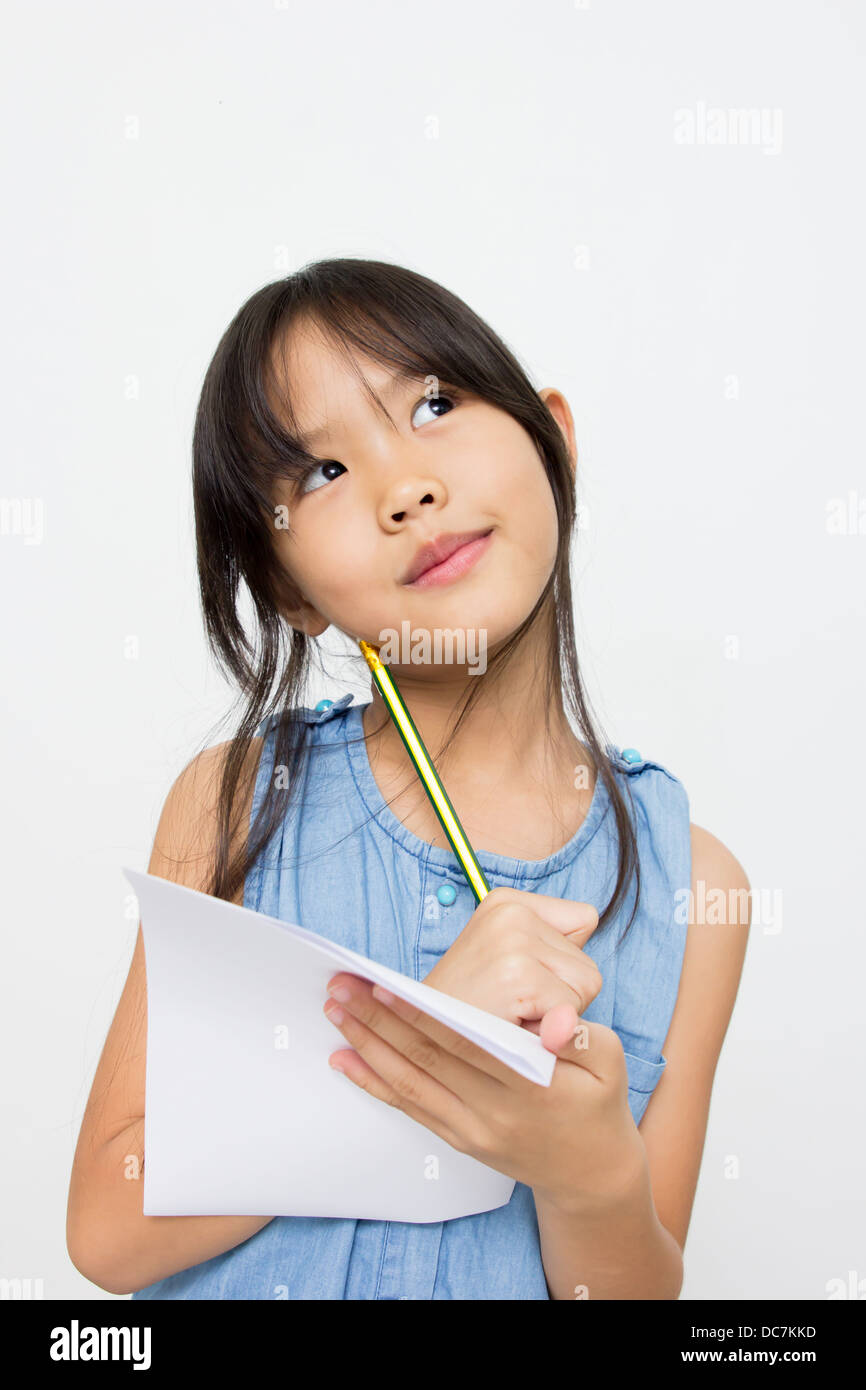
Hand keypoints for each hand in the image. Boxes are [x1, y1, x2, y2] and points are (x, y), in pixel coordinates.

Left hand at [322, 974, 645, 1211]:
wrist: (591, 1173)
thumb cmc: (599, 1103)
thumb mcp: (609, 1061)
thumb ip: (581, 1034)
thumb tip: (556, 1018)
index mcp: (530, 1086)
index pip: (463, 1044)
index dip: (421, 1015)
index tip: (385, 986)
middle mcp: (493, 1113)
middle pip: (424, 1060)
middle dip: (377, 1021)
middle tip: (340, 987)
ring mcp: (472, 1130)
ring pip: (408, 1083)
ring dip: (366, 1046)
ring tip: (336, 1011)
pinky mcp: (459, 1139)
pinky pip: (409, 1108)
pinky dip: (373, 1084)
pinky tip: (345, 1061)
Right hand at [423, 884, 602, 1040]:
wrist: (423, 1040)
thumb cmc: (470, 1009)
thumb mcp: (506, 961)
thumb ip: (555, 953)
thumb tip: (587, 958)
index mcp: (507, 901)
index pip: (584, 920)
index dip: (561, 966)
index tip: (518, 980)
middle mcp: (511, 911)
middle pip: (587, 961)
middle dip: (560, 996)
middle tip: (510, 1006)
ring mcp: (513, 940)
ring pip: (586, 985)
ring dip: (555, 1015)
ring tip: (510, 1016)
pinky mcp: (518, 974)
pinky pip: (572, 1010)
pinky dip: (549, 1032)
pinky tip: (511, 1027)